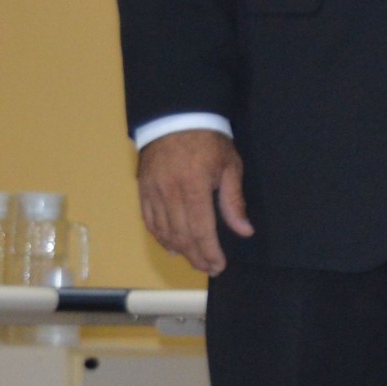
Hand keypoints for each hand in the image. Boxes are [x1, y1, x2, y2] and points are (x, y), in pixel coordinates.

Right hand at [137, 129, 251, 275]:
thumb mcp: (230, 166)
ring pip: (163, 232)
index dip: (210, 253)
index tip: (219, 265)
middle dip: (196, 257)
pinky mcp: (142, 189)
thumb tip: (244, 231)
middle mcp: (170, 193)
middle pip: (181, 236)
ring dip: (179, 250)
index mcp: (194, 187)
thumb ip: (234, 201)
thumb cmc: (209, 140)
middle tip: (209, 268)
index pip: (201, 231)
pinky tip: (171, 246)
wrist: (176, 117)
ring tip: (195, 259)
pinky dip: (160, 237)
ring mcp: (153, 192)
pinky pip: (149, 220)